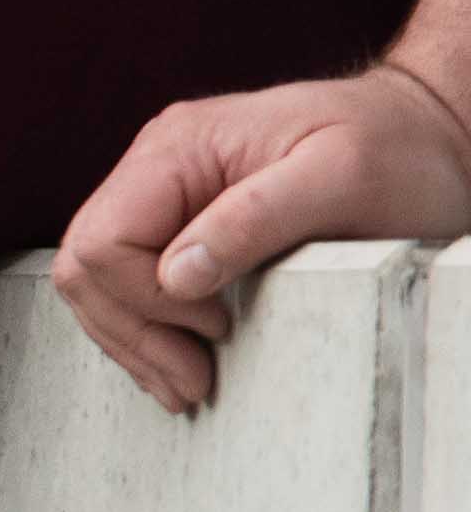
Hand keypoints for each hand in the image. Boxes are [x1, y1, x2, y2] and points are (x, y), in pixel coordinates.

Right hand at [46, 57, 470, 414]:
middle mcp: (155, 165)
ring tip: (188, 384)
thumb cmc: (396, 147)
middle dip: (133, 333)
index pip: (105, 242)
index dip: (147, 301)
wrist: (425, 127)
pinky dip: (145, 330)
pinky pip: (125, 283)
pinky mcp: (177, 220)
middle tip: (194, 381)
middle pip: (85, 266)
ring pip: (94, 282)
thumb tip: (175, 277)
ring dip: (133, 341)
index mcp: (178, 148)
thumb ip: (254, 218)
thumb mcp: (343, 176)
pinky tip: (181, 359)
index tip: (220, 326)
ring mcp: (161, 192)